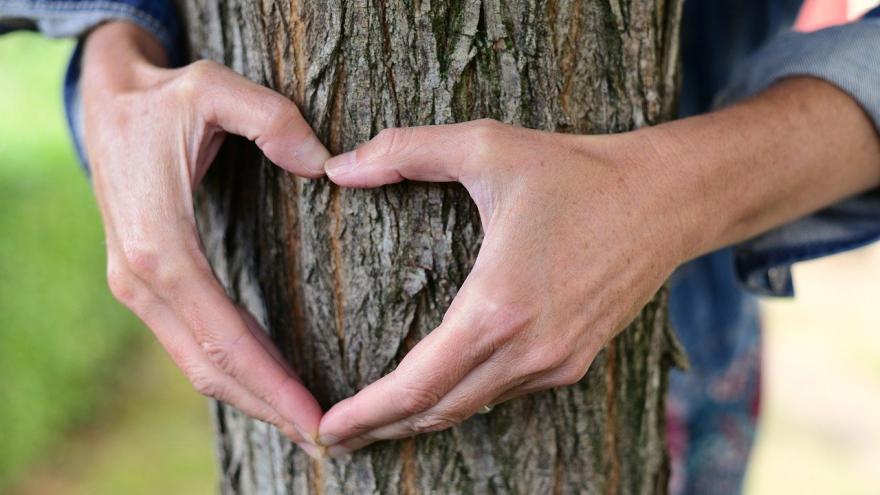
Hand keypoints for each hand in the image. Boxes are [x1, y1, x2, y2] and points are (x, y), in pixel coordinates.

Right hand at [81, 22, 326, 457]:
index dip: (271, 383)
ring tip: (305, 425)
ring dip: (251, 398)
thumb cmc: (163, 97)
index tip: (318, 419)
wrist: (106, 100)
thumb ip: (271, 119)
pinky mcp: (147, 285)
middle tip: (327, 440)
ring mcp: (138, 286)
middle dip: (268, 407)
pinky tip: (268, 385)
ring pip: (196, 364)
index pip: (222, 335)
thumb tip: (323, 166)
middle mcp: (140, 279)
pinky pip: (191, 343)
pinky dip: (231, 373)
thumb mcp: (213, 86)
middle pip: (210, 366)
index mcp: (158, 244)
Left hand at [315, 76, 879, 455]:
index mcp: (497, 306)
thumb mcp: (487, 146)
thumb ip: (405, 151)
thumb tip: (336, 169)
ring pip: (470, 409)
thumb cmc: (576, 171)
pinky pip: (503, 394)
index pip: (416, 386)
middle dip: (381, 428)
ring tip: (376, 423)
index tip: (326, 429)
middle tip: (334, 436)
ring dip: (419, 419)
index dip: (366, 414)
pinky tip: (439, 393)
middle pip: (437, 412)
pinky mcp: (573, 361)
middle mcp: (527, 349)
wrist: (665, 199)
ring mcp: (555, 362)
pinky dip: (461, 401)